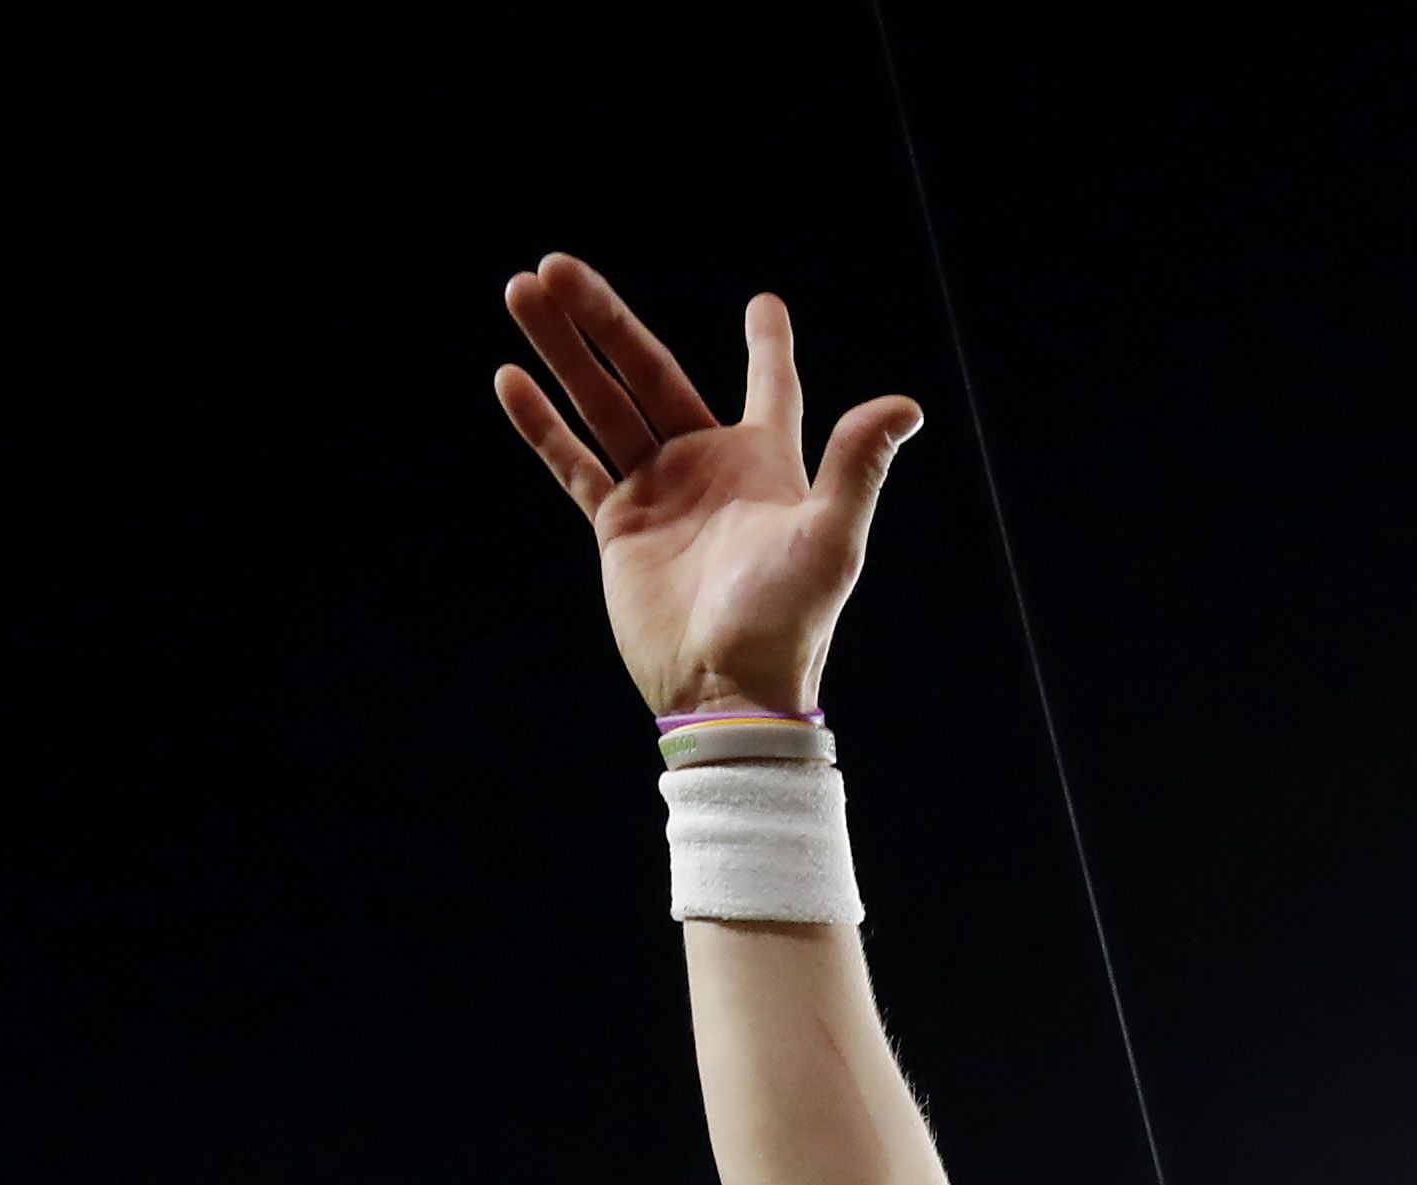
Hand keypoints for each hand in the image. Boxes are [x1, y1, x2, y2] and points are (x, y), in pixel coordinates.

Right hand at [497, 261, 924, 720]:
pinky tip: (510, 377)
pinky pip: (572, 461)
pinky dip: (541, 422)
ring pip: (602, 404)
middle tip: (558, 264)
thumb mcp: (832, 538)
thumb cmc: (789, 620)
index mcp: (765, 462)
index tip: (765, 303)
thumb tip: (906, 405)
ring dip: (562, 351)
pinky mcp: (618, 525)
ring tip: (522, 291)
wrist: (728, 688)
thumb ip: (859, 466)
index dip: (767, 346)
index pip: (769, 388)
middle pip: (650, 372)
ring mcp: (658, 492)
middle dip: (604, 320)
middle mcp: (707, 467)